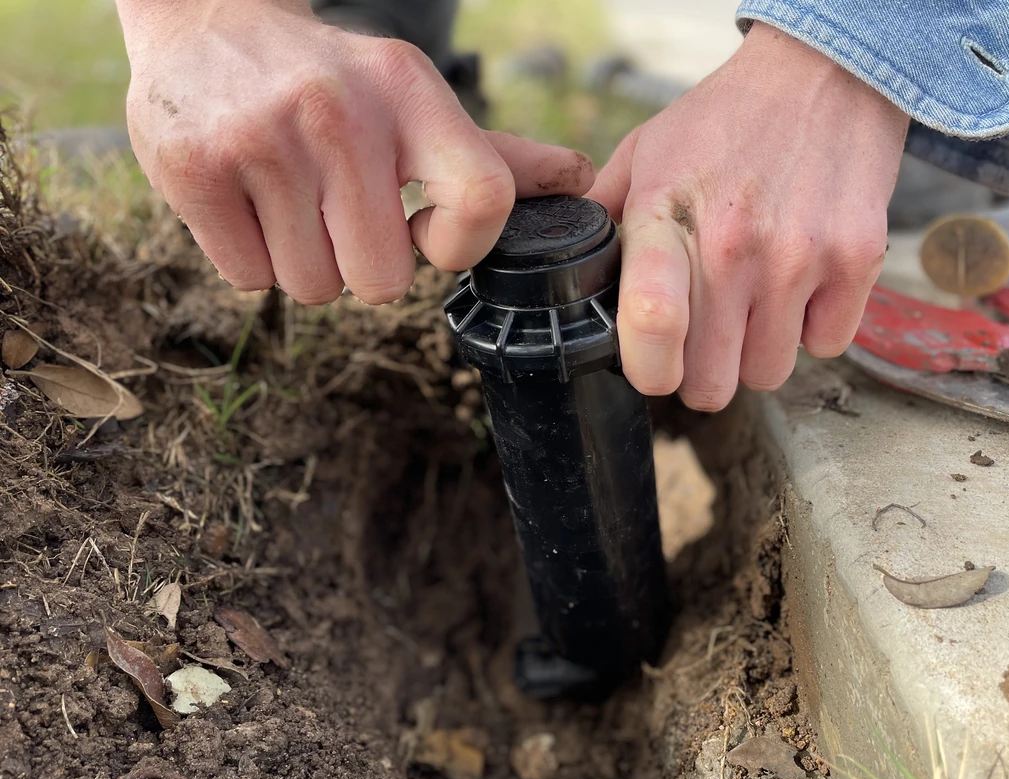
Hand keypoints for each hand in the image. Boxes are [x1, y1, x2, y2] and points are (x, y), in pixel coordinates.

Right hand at [116, 0, 593, 303]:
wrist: (209, 25)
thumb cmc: (335, 82)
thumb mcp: (416, 99)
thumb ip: (495, 154)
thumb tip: (580, 181)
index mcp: (410, 91)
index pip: (483, 202)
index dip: (458, 246)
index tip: (424, 232)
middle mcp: (339, 111)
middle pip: (382, 280)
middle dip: (363, 267)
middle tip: (340, 217)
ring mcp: (261, 139)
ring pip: (314, 288)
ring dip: (307, 265)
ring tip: (290, 201)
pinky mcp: (193, 168)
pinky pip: (250, 280)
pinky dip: (252, 259)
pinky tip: (248, 202)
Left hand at [588, 23, 907, 410]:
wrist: (824, 72)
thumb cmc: (727, 120)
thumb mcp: (648, 152)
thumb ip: (605, 216)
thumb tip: (564, 269)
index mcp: (668, 217)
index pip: (653, 321)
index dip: (649, 370)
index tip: (653, 369)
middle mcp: (735, 244)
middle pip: (713, 383)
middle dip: (704, 371)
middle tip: (707, 335)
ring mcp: (800, 256)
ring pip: (769, 373)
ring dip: (758, 350)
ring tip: (756, 298)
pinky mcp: (856, 261)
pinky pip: (826, 345)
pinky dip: (813, 328)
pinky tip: (801, 283)